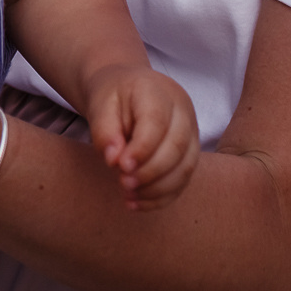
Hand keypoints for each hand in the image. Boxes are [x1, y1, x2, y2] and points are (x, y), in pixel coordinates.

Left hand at [86, 65, 198, 209]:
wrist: (126, 87)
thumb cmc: (112, 95)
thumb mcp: (99, 104)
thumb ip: (105, 130)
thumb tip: (114, 161)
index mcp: (158, 91)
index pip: (158, 122)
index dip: (142, 149)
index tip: (121, 167)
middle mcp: (182, 111)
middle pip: (177, 146)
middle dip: (151, 172)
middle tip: (123, 184)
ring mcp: (191, 132)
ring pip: (186, 167)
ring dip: (158, 189)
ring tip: (129, 197)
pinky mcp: (190, 153)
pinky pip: (183, 180)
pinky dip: (162, 196)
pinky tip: (138, 203)